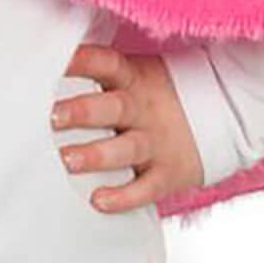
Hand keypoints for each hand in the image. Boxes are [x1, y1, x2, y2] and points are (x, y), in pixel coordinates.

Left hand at [50, 44, 204, 212]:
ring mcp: (156, 141)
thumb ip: (98, 75)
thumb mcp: (134, 75)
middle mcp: (143, 108)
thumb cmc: (155, 96)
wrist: (218, 116)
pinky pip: (146, 188)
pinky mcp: (167, 173)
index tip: (54, 63)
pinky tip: (99, 201)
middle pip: (115, 107)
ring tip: (68, 160)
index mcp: (133, 78)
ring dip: (97, 155)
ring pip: (127, 149)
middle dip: (84, 111)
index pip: (108, 63)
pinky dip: (123, 197)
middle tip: (54, 117)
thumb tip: (45, 68)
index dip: (83, 61)